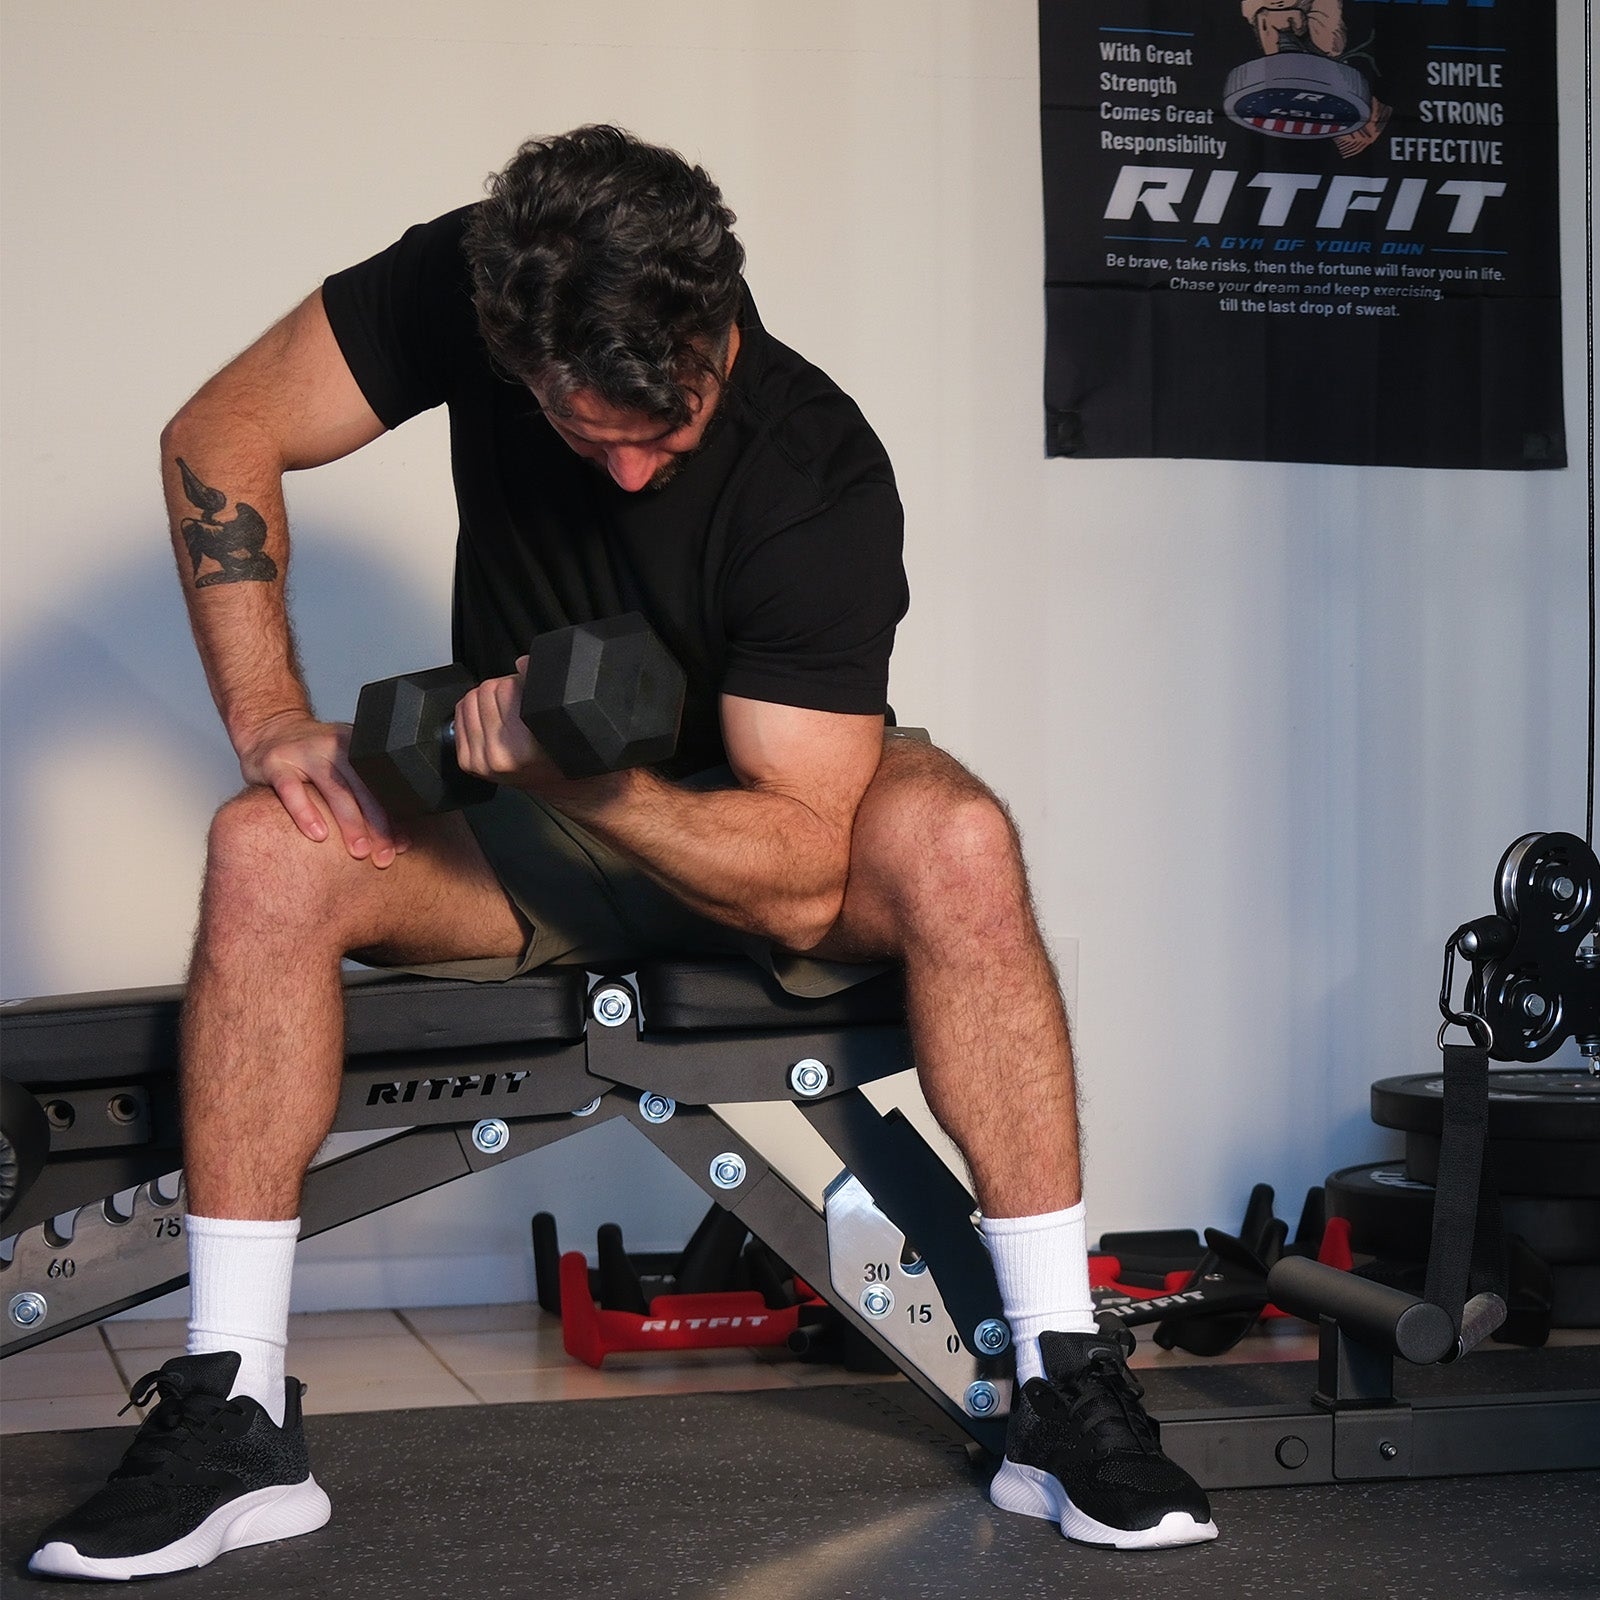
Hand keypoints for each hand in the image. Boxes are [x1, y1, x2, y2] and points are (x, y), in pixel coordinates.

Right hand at [237, 710, 408, 865]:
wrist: (268, 730)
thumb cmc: (312, 758)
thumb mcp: (343, 765)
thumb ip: (366, 792)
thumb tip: (396, 835)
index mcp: (357, 747)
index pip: (381, 784)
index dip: (393, 816)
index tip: (401, 844)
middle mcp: (333, 746)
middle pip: (362, 788)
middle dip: (377, 825)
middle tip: (384, 855)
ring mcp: (304, 752)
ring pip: (333, 790)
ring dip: (349, 823)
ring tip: (359, 850)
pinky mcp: (276, 763)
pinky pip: (292, 790)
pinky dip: (306, 813)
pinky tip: (318, 835)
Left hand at [451, 658, 560, 789]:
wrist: (553, 781)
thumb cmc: (558, 752)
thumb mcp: (557, 718)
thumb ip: (541, 685)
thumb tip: (522, 662)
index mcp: (523, 746)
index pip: (506, 688)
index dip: (518, 682)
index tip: (526, 689)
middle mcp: (498, 755)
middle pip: (485, 691)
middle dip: (502, 688)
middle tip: (516, 699)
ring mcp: (480, 761)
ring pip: (469, 701)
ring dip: (485, 698)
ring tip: (504, 708)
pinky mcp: (467, 762)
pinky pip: (458, 717)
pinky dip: (471, 710)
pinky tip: (489, 717)